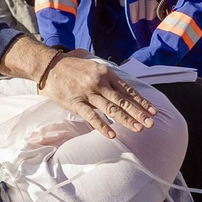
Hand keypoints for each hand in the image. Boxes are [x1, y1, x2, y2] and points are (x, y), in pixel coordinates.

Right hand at [42, 51, 156, 138]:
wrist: (49, 66)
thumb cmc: (73, 68)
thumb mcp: (94, 67)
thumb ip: (108, 79)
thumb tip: (124, 91)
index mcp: (106, 73)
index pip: (128, 90)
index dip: (141, 102)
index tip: (153, 112)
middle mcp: (99, 82)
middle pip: (123, 101)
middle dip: (138, 113)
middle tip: (151, 124)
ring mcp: (87, 92)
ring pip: (110, 108)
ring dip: (126, 120)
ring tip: (138, 129)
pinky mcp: (75, 102)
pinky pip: (91, 116)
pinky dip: (102, 126)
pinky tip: (112, 134)